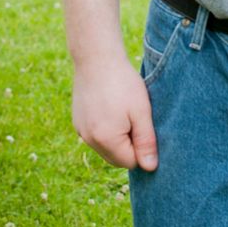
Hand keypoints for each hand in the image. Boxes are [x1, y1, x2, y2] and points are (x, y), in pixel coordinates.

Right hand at [72, 55, 157, 169]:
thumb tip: (150, 168)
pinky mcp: (77, 122)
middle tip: (134, 116)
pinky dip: (105, 128)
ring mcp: (80, 131)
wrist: (96, 58)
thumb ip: (146, 142)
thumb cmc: (123, 83)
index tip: (143, 123)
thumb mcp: (141, 111)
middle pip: (116, 158)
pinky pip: (96, 136)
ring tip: (122, 109)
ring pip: (105, 147)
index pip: (130, 162)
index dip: (141, 146)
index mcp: (105, 139)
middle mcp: (89, 140)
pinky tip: (110, 106)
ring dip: (117, 136)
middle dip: (129, 144)